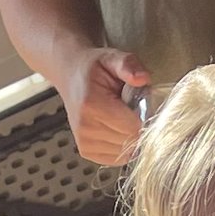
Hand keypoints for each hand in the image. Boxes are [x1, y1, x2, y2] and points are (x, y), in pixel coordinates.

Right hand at [57, 44, 153, 166]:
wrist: (71, 76)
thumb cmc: (94, 69)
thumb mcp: (112, 57)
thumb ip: (129, 65)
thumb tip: (142, 78)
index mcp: (92, 105)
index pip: (132, 127)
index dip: (143, 116)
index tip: (137, 102)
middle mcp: (85, 128)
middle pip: (129, 140)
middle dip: (136, 125)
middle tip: (127, 107)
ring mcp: (84, 142)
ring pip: (124, 152)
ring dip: (128, 135)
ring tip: (119, 115)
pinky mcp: (86, 151)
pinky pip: (116, 158)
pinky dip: (121, 145)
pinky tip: (115, 128)